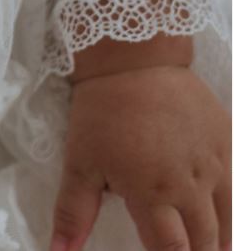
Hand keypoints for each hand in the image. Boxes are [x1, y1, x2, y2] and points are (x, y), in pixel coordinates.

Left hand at [50, 65, 230, 250]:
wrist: (134, 59)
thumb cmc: (101, 111)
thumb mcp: (79, 162)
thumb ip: (73, 212)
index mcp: (152, 195)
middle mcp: (191, 186)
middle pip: (204, 242)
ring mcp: (215, 164)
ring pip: (226, 219)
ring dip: (220, 243)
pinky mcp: (226, 140)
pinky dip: (231, 209)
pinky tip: (225, 218)